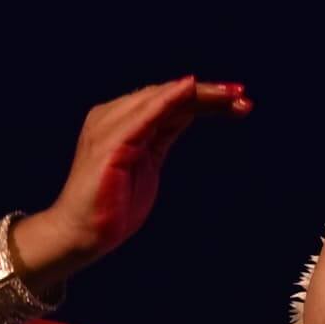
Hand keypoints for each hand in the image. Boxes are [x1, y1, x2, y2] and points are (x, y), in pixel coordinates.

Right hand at [17, 74, 251, 285]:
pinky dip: (167, 100)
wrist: (82, 234)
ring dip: (198, 95)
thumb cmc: (113, 205)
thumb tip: (188, 111)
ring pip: (160, 100)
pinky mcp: (110, 144)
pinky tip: (190, 89)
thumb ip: (163, 134)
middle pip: (168, 95)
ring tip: (231, 95)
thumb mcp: (149, 161)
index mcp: (123, 119)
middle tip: (243, 95)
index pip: (170, 101)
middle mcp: (114, 116)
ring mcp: (109, 127)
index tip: (240, 101)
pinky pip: (143, 117)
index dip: (205, 98)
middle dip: (209, 94)